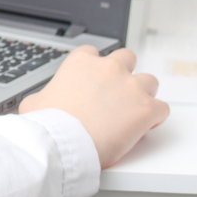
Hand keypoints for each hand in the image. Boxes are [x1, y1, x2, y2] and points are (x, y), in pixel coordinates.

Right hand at [18, 45, 168, 167]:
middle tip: (117, 93)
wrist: (63, 144)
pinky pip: (162, 108)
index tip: (94, 82)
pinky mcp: (146, 109)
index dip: (94, 68)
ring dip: (143, 94)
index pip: (93, 53)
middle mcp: (109, 69)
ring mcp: (130, 87)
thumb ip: (43, 96)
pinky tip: (145, 126)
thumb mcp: (34, 103)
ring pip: (149, 81)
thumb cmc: (48, 125)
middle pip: (128, 58)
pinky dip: (155, 118)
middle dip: (125, 73)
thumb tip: (39, 103)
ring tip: (133, 112)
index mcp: (81, 63)